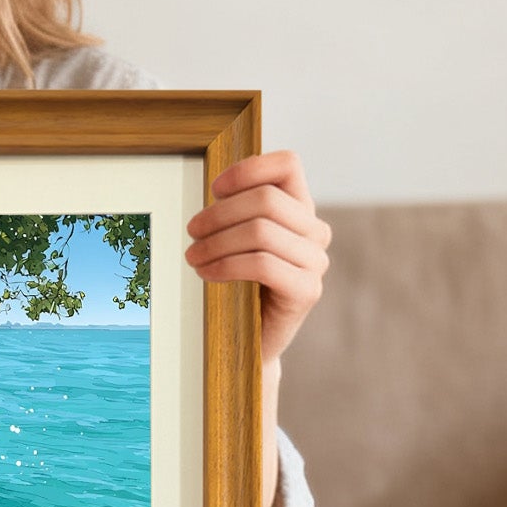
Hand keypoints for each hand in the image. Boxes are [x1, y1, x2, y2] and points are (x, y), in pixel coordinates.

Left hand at [185, 150, 330, 365]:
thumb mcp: (238, 239)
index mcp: (301, 209)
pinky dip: (226, 265)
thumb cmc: (238, 284)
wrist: (249, 340)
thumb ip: (237, 210)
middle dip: (219, 214)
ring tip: (192, 256)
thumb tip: (217, 189)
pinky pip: (261, 264)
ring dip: (216, 242)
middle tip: (191, 231)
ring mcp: (315, 261)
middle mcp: (315, 231)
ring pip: (260, 231)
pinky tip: (206, 272)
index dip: (248, 169)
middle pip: (265, 199)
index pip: (287, 165)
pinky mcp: (307, 291)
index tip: (214, 188)